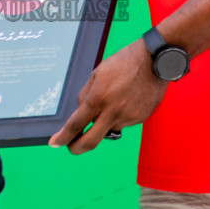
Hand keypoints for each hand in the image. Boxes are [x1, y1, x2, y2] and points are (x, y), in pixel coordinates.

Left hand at [48, 40, 166, 153]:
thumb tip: (80, 113)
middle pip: (90, 141)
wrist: (154, 60)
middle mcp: (112, 112)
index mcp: (98, 98)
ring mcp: (128, 118)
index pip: (75, 124)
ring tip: (115, 97)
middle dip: (76, 148)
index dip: (62, 136)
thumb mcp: (97, 74)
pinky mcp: (139, 119)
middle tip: (71, 147)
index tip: (54, 143)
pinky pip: (124, 122)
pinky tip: (127, 98)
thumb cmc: (124, 62)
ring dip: (105, 120)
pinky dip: (120, 115)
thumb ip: (85, 95)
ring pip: (109, 128)